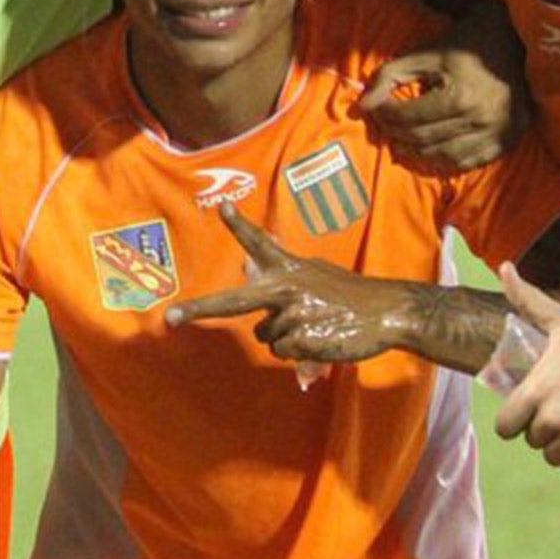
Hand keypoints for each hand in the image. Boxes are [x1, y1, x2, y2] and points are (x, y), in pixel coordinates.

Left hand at [165, 203, 411, 362]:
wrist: (388, 312)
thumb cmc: (347, 295)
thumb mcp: (314, 274)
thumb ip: (280, 272)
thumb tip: (246, 263)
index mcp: (290, 268)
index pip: (261, 243)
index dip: (240, 226)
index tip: (223, 205)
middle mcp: (287, 288)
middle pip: (233, 302)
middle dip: (199, 309)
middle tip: (170, 318)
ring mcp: (294, 314)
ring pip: (267, 336)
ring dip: (286, 337)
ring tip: (316, 325)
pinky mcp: (305, 338)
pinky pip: (284, 353)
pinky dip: (300, 353)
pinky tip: (322, 339)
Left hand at [357, 5, 526, 172]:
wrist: (517, 41)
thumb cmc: (466, 45)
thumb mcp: (426, 53)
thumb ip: (390, 75)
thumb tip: (363, 105)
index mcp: (460, 97)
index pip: (408, 118)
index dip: (385, 114)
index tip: (375, 107)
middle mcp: (480, 120)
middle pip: (423, 140)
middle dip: (396, 132)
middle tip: (386, 124)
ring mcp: (497, 133)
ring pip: (444, 157)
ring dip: (417, 151)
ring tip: (404, 139)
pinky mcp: (509, 139)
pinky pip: (470, 162)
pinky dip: (446, 160)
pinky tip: (433, 149)